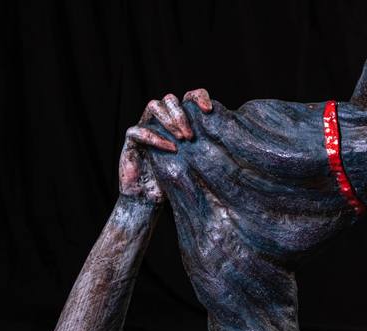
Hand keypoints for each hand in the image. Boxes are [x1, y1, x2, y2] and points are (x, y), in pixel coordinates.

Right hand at [119, 88, 211, 202]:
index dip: (198, 97)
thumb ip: (208, 147)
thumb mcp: (198, 160)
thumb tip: (234, 142)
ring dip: (169, 120)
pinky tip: (170, 148)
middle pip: (170, 99)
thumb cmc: (177, 178)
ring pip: (153, 106)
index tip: (209, 109)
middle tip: (191, 136)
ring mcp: (145, 127)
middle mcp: (161, 119)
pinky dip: (154, 137)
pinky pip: (138, 130)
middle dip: (182, 114)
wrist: (150, 197)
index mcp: (178, 119)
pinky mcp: (131, 141)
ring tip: (181, 140)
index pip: (188, 97)